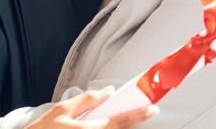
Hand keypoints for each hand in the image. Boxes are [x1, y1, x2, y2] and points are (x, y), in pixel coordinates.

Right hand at [27, 87, 158, 128]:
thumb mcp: (61, 110)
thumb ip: (86, 100)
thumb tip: (108, 91)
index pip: (120, 121)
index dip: (139, 115)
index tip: (154, 108)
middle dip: (132, 122)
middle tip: (144, 111)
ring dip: (117, 127)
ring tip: (116, 117)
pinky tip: (102, 124)